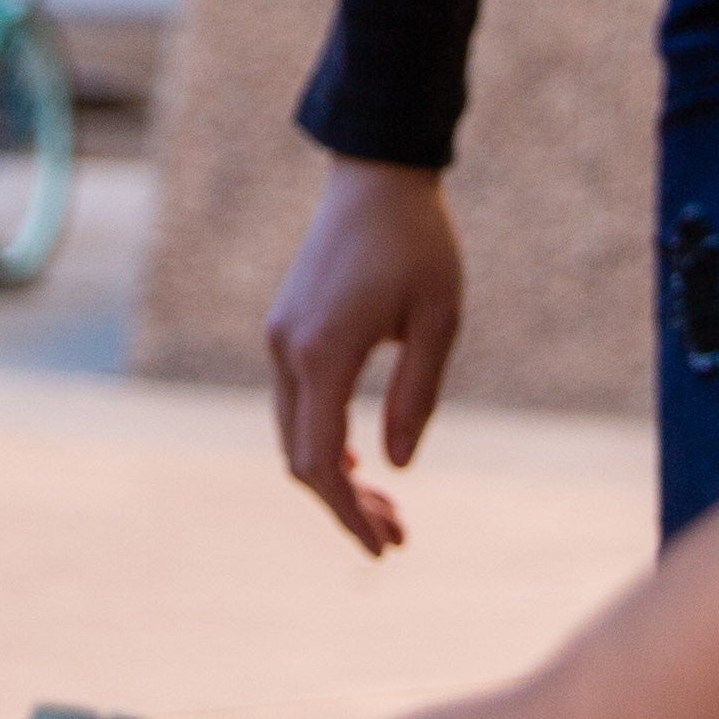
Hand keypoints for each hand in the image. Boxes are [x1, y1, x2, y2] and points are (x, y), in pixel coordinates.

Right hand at [267, 159, 466, 555]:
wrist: (376, 172)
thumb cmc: (418, 242)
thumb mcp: (439, 320)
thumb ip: (416, 395)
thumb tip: (396, 466)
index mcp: (323, 353)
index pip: (321, 462)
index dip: (348, 513)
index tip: (384, 547)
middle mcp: (288, 350)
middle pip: (300, 457)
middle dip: (345, 504)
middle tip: (397, 536)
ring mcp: (280, 337)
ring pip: (292, 433)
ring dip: (333, 474)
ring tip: (387, 505)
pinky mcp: (286, 326)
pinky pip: (292, 402)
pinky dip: (320, 439)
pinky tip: (357, 457)